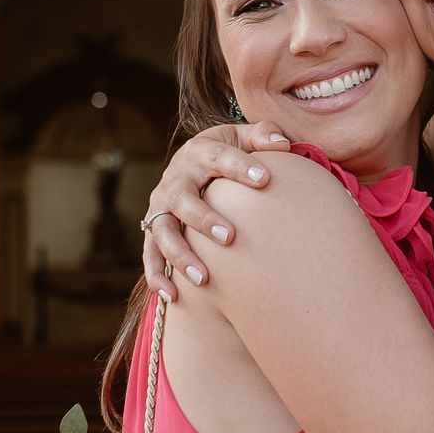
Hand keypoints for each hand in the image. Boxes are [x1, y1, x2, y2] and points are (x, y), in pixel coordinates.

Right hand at [142, 121, 291, 297]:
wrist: (197, 163)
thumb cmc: (230, 152)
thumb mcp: (245, 137)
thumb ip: (264, 135)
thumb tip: (283, 146)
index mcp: (199, 152)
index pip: (218, 156)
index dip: (239, 167)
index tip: (265, 179)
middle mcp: (175, 179)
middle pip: (182, 200)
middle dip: (203, 219)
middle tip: (230, 237)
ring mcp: (161, 207)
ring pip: (162, 232)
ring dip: (180, 255)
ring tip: (203, 279)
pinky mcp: (154, 230)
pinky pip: (150, 255)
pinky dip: (156, 277)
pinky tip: (173, 297)